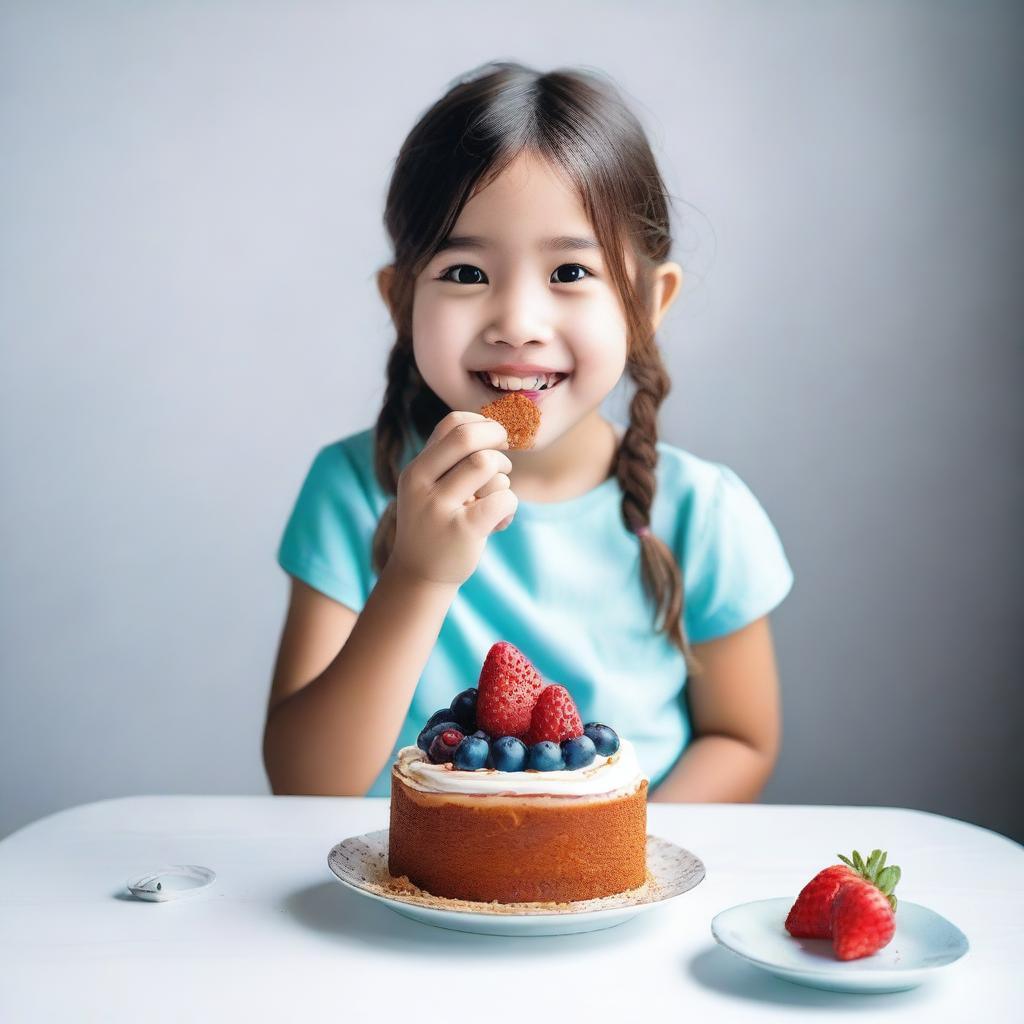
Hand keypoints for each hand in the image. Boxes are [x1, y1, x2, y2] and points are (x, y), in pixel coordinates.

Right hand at [387, 411, 516, 586]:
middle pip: (467, 438)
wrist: (421, 574)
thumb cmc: (436, 523)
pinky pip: (503, 498)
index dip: (482, 424)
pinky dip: (510, 505)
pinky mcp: (462, 531)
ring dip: (503, 477)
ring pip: (487, 465)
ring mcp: (439, 508)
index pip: (452, 424)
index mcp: (416, 469)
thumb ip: (450, 459)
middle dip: (497, 439)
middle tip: (504, 457)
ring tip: (497, 497)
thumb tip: (493, 426)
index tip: (493, 440)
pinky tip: (501, 520)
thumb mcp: (430, 488)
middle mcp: (421, 484)